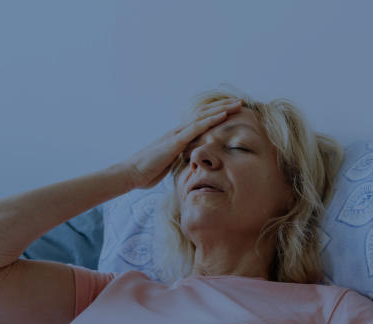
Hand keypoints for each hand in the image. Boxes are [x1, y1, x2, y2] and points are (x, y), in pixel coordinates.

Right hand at [120, 98, 241, 189]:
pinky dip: (210, 120)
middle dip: (223, 107)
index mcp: (178, 137)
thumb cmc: (149, 171)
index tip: (232, 111)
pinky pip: (196, 128)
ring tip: (237, 104)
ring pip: (203, 117)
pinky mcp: (175, 141)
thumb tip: (191, 162)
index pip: (201, 122)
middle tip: (240, 102)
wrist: (132, 173)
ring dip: (221, 109)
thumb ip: (181, 159)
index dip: (216, 115)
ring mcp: (177, 134)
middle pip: (204, 115)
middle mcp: (179, 131)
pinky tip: (222, 115)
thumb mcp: (171, 164)